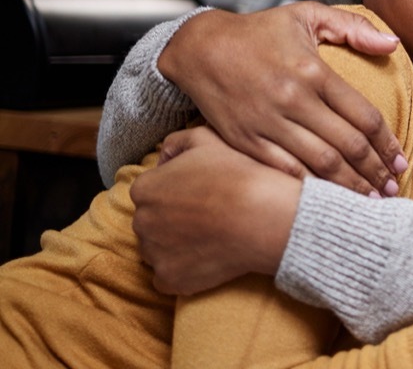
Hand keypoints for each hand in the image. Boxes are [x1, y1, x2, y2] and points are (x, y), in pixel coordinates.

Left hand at [130, 126, 301, 294]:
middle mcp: (142, 222)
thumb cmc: (239, 173)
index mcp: (146, 188)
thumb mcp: (209, 139)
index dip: (175, 192)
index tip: (200, 194)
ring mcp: (155, 254)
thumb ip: (178, 141)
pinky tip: (208, 258)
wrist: (263, 216)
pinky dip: (183, 271)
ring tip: (210, 237)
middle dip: (171, 220)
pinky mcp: (170, 280)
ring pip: (157, 250)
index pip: (150, 192)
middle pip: (151, 222)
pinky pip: (167, 278)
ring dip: (175, 246)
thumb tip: (164, 155)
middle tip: (207, 216)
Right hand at [158, 2, 405, 195]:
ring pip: (320, 164)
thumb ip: (354, 27)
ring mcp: (268, 123)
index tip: (401, 159)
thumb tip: (394, 45)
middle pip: (347, 145)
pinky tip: (329, 198)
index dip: (387, 143)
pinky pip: (285, 171)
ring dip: (350, 185)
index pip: (363, 115)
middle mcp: (293, 100)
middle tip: (394, 188)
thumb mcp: (307, 15)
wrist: (198, 48)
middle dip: (375, 171)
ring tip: (370, 199)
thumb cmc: (257, 31)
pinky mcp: (245, 141)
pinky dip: (311, 188)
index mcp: (313, 72)